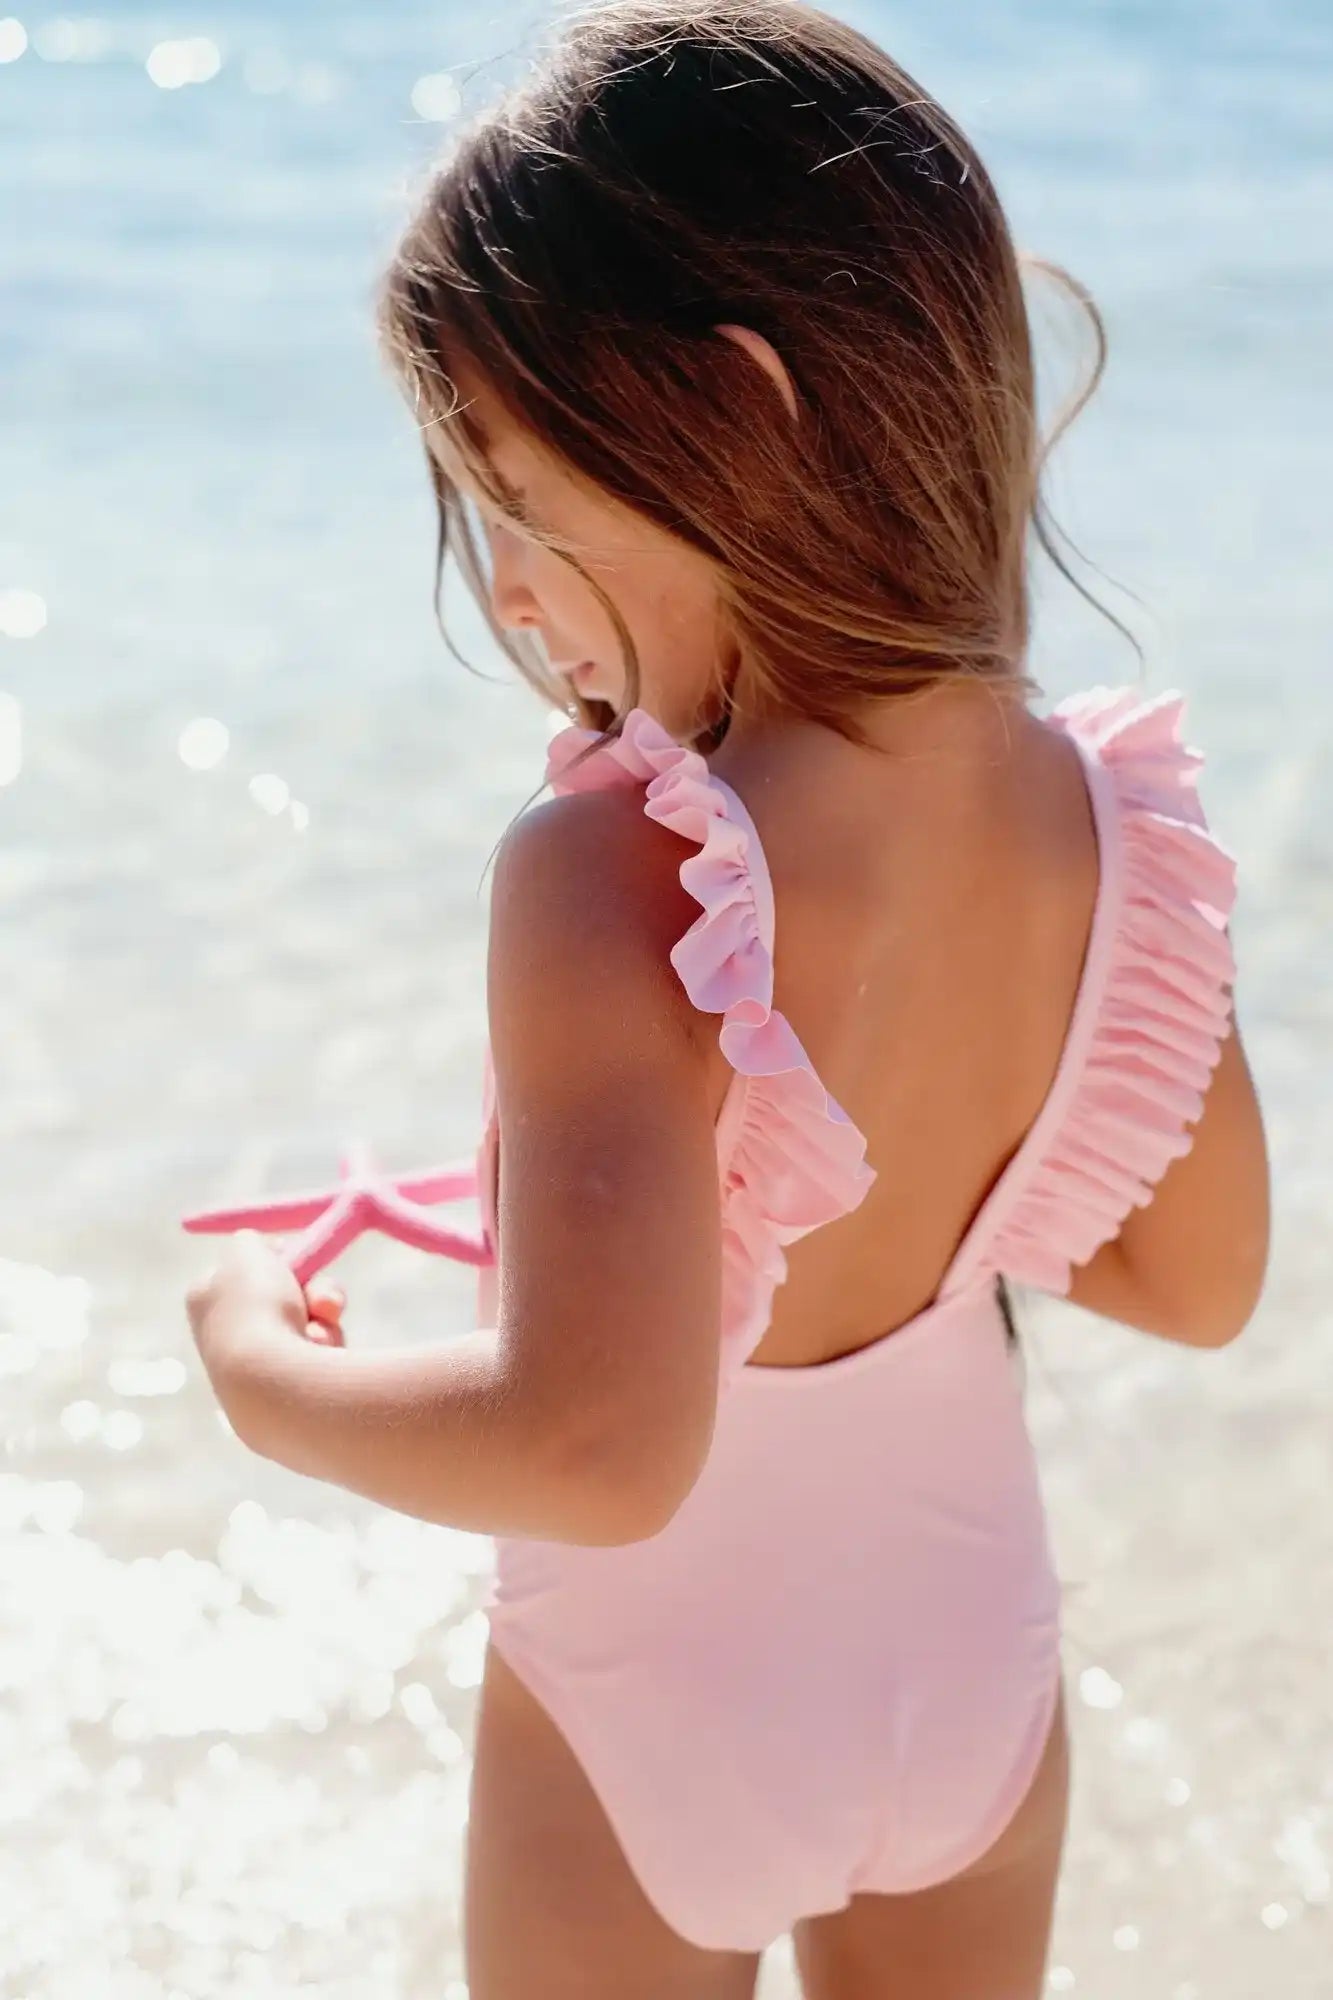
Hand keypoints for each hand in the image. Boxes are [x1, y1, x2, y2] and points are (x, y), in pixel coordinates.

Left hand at [186, 1231, 345, 1425]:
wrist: (269, 1381)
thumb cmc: (254, 1308)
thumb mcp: (247, 1251)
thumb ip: (251, 1241)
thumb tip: (262, 1251)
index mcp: (204, 1301)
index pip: (238, 1270)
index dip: (270, 1261)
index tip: (291, 1256)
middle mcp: (226, 1335)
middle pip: (282, 1295)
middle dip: (312, 1291)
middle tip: (323, 1298)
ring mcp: (255, 1367)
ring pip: (309, 1321)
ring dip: (323, 1318)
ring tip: (320, 1330)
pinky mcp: (285, 1391)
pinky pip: (318, 1352)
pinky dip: (325, 1345)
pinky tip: (319, 1354)